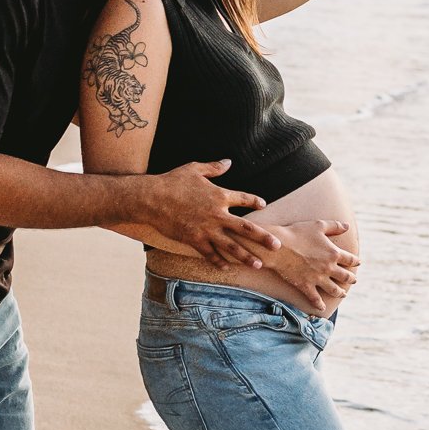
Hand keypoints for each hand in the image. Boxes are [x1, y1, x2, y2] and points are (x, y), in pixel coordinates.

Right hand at [145, 161, 275, 268]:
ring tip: (258, 264)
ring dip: (246, 256)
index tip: (263, 205)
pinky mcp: (194, 240)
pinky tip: (227, 268)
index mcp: (220, 195)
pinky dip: (218, 261)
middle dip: (263, 238)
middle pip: (246, 228)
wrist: (152, 198)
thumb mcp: (194, 169)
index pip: (244, 199)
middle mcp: (217, 214)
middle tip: (276, 246)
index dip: (255, 201)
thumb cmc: (172, 181)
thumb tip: (228, 161)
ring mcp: (207, 229)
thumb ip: (214, 167)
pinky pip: (210, 254)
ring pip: (231, 246)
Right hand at [263, 219, 359, 314]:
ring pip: (334, 289)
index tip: (358, 263)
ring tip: (343, 294)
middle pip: (345, 276)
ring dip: (340, 293)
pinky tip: (322, 308)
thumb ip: (335, 226)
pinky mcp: (306, 286)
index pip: (350, 259)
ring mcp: (318, 278)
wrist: (278, 247)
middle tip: (354, 280)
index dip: (355, 261)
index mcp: (333, 253)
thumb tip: (347, 226)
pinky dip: (319, 305)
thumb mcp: (318, 226)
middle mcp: (328, 268)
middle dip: (351, 279)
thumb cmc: (298, 233)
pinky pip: (315, 298)